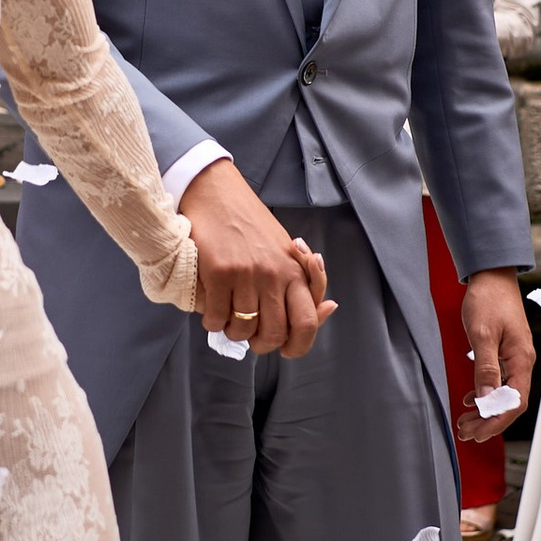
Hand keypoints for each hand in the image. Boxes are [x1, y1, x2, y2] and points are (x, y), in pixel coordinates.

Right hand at [180, 161, 332, 355]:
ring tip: (229, 316)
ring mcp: (246, 274)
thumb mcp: (286, 251)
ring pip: (242, 331)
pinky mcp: (218, 273)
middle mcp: (274, 274)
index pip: (308, 322)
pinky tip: (212, 307)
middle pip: (274, 335)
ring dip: (233, 331)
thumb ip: (306, 282)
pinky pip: (215, 319)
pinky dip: (212, 321)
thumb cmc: (251, 225)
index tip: (286, 349)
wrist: (216, 192)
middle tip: (252, 335)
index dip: (298, 346)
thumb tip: (329, 308)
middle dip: (260, 345)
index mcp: (295, 270)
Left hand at [456, 270, 534, 440]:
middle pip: (510, 402)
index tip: (477, 433)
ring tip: (465, 422)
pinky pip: (500, 381)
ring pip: (504, 393)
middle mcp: (522, 361)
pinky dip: (485, 394)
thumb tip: (487, 398)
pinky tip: (471, 400)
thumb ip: (486, 367)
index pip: (514, 401)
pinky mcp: (505, 353)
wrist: (492, 276)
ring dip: (486, 410)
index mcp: (521, 359)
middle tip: (466, 433)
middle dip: (489, 421)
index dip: (496, 421)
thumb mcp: (483, 334)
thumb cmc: (489, 300)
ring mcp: (515, 357)